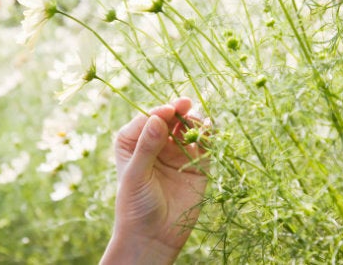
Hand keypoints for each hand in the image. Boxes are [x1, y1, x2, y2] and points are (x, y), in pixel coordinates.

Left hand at [101, 98, 208, 264]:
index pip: (147, 119)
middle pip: (169, 119)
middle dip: (177, 111)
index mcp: (132, 141)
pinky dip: (208, 135)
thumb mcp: (136, 174)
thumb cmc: (135, 205)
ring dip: (193, 121)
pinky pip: (204, 145)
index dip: (158, 112)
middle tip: (185, 105)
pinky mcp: (197, 164)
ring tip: (197, 122)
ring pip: (187, 128)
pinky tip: (209, 131)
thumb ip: (146, 147)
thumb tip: (157, 119)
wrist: (154, 235)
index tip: (168, 110)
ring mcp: (176, 151)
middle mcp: (155, 141)